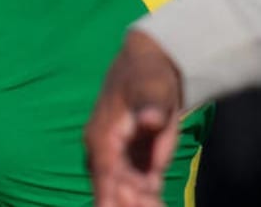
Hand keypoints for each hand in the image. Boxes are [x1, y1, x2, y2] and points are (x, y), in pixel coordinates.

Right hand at [85, 30, 184, 206]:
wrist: (151, 67)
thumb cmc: (148, 75)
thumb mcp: (151, 86)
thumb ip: (150, 104)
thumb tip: (149, 120)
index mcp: (102, 135)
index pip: (105, 172)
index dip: (110, 196)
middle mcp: (105, 152)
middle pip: (112, 189)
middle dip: (126, 204)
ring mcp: (119, 159)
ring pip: (125, 193)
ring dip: (137, 204)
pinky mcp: (135, 163)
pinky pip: (139, 190)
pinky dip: (148, 200)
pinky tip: (158, 205)